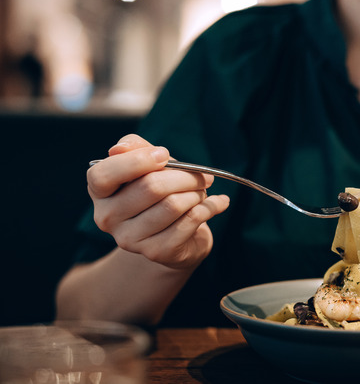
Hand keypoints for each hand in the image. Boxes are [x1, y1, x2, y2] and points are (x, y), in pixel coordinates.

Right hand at [87, 134, 229, 269]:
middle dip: (185, 176)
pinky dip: (211, 207)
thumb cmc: (160, 193)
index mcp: (100, 192)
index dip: (137, 161)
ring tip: (203, 191)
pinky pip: (191, 220)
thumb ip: (135, 148)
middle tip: (203, 176)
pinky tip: (219, 203)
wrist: (176, 237)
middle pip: (151, 187)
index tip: (165, 154)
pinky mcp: (156, 252)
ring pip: (173, 205)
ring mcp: (130, 239)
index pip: (103, 175)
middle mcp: (108, 218)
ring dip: (198, 193)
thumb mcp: (148, 165)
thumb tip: (120, 148)